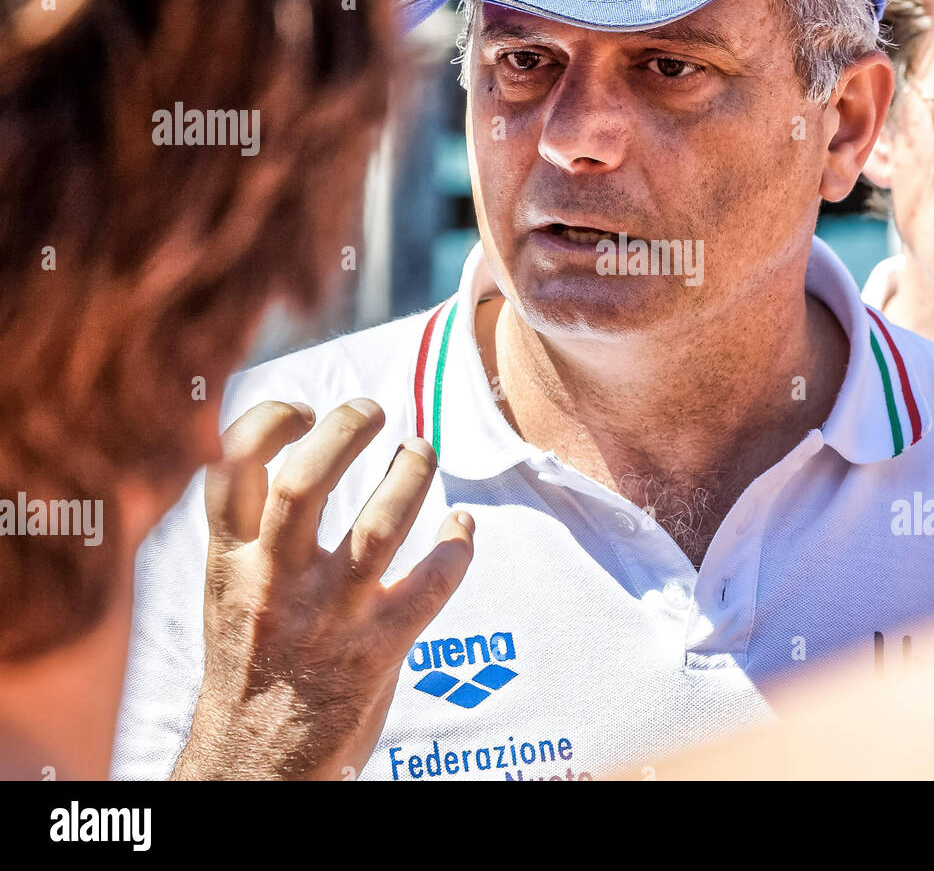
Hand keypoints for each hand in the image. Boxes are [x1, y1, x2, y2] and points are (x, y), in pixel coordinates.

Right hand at [172, 398, 473, 779]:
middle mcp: (274, 584)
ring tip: (421, 450)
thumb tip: (296, 453)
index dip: (267, 422)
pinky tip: (461, 526)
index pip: (229, 472)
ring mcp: (328, 618)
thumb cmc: (248, 670)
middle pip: (306, 482)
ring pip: (378, 526)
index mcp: (229, 565)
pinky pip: (432, 583)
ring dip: (410, 474)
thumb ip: (252, 534)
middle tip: (373, 410)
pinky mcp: (377, 651)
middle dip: (346, 430)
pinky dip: (456, 544)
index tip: (303, 411)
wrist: (252, 768)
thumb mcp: (227, 595)